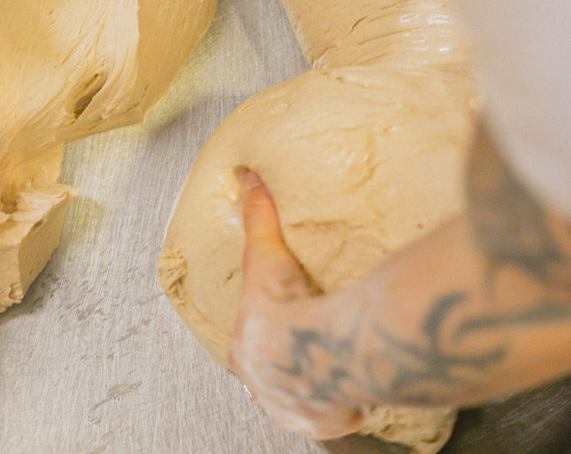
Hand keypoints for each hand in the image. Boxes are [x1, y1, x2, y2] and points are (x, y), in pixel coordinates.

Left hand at [229, 171, 362, 439]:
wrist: (316, 347)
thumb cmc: (285, 304)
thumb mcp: (265, 252)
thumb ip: (258, 215)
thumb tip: (248, 177)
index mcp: (244, 350)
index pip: (248, 341)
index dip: (262, 330)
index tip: (280, 322)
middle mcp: (263, 384)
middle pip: (272, 373)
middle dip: (287, 362)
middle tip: (309, 344)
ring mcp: (292, 406)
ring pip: (298, 397)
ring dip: (312, 385)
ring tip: (333, 368)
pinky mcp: (322, 420)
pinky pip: (330, 415)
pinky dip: (339, 406)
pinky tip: (353, 394)